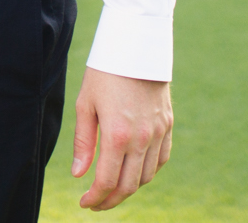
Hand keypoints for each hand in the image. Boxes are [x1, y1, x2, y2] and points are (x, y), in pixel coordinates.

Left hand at [70, 70, 171, 209]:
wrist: (137, 45)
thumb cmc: (105, 72)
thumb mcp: (85, 104)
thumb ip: (84, 142)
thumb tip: (80, 175)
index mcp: (117, 134)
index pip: (107, 181)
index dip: (95, 198)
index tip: (84, 202)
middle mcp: (141, 138)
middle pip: (129, 186)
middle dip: (110, 200)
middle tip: (96, 202)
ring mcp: (158, 132)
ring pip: (146, 176)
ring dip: (129, 188)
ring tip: (112, 187)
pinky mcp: (168, 125)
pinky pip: (161, 160)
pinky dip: (147, 172)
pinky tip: (134, 171)